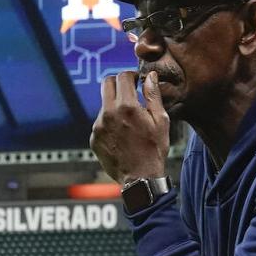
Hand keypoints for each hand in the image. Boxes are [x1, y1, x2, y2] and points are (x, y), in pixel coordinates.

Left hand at [91, 71, 168, 187]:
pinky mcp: (94, 138)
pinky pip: (100, 123)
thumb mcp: (161, 121)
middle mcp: (108, 114)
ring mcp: (98, 127)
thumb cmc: (154, 151)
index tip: (136, 81)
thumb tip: (149, 76)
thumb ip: (153, 95)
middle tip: (128, 91)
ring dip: (114, 107)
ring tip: (128, 123)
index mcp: (127, 107)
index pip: (122, 77)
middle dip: (118, 83)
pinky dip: (109, 124)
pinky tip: (121, 136)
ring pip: (103, 105)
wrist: (140, 179)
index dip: (131, 76)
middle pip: (106, 84)